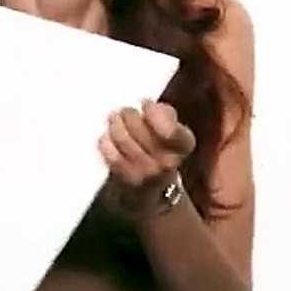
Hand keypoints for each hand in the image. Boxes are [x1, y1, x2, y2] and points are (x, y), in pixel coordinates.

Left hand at [98, 101, 195, 216]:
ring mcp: (147, 172)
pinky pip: (111, 154)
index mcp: (184, 144)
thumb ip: (165, 114)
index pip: (170, 128)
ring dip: (115, 125)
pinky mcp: (127, 179)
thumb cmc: (161, 150)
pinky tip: (108, 137)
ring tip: (115, 120)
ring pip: (123, 139)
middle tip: (124, 111)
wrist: (152, 185)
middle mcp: (169, 161)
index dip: (154, 113)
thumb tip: (148, 105)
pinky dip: (106, 142)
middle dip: (129, 115)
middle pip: (140, 129)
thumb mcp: (173, 129)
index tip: (145, 104)